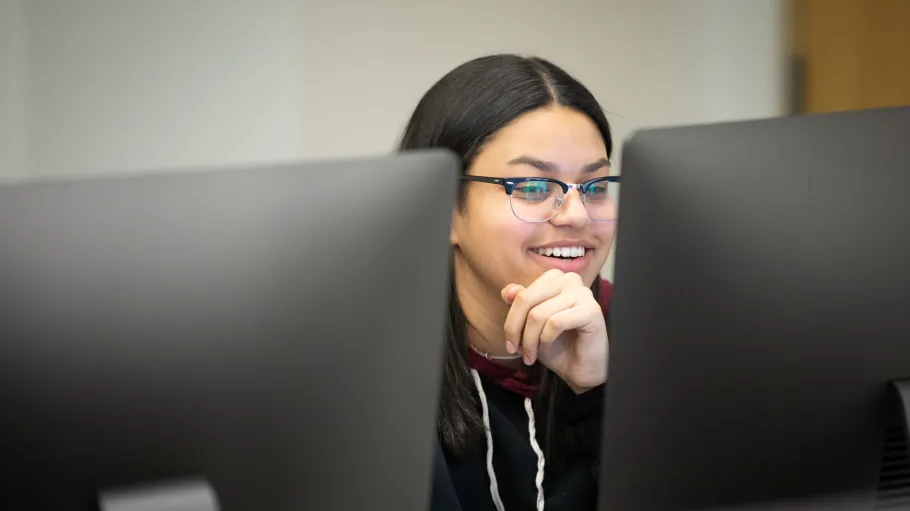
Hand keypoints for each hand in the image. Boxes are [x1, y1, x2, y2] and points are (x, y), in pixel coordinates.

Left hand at [502, 269, 608, 392]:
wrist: (580, 369)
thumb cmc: (557, 345)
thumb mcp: (530, 323)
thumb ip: (518, 303)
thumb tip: (508, 292)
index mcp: (555, 278)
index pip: (520, 294)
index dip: (511, 320)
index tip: (510, 341)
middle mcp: (570, 280)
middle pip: (526, 300)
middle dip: (515, 329)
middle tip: (514, 350)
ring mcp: (582, 293)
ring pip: (538, 314)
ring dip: (529, 340)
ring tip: (530, 356)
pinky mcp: (591, 311)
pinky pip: (555, 322)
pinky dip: (545, 339)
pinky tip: (547, 347)